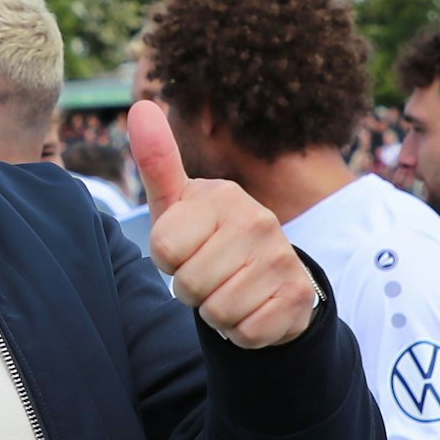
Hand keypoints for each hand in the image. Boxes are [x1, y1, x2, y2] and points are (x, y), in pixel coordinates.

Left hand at [126, 100, 317, 348]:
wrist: (268, 280)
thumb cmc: (208, 238)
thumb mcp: (178, 203)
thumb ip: (157, 160)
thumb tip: (140, 105)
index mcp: (224, 197)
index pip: (163, 250)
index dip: (168, 260)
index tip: (186, 249)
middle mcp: (260, 221)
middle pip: (188, 285)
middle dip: (190, 290)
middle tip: (208, 274)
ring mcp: (283, 259)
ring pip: (217, 312)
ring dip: (214, 313)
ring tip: (229, 289)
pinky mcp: (298, 298)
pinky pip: (245, 333)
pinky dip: (240, 332)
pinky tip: (252, 308)